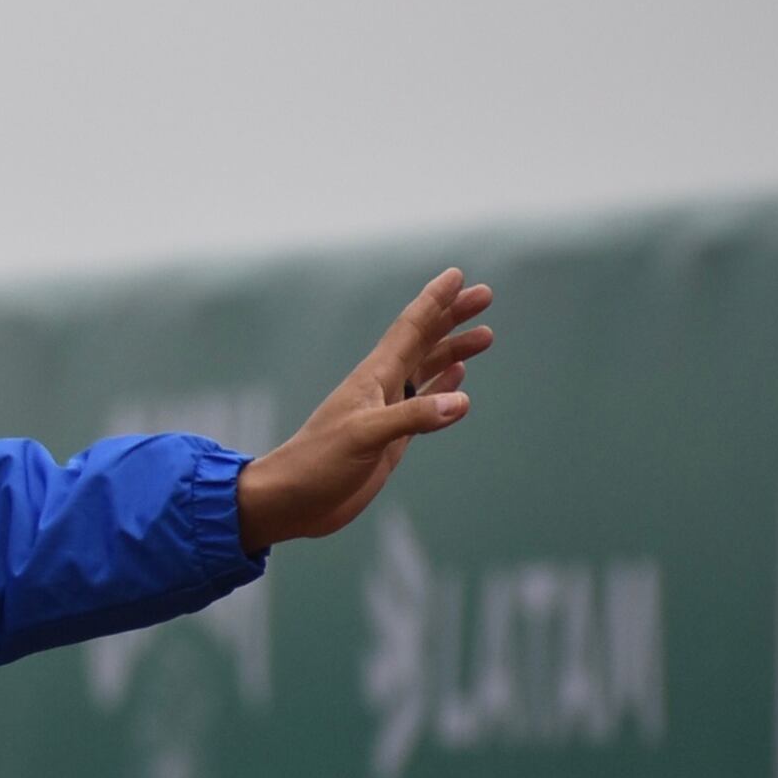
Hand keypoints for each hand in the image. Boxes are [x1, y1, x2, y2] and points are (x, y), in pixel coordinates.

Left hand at [234, 268, 494, 550]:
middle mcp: (381, 388)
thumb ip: (412, 418)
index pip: (410, 328)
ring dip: (454, 351)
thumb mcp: (365, 436)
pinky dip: (441, 387)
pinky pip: (422, 403)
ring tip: (484, 336)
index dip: (434, 301)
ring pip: (426, 370)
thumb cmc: (317, 464)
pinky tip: (457, 380)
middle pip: (424, 342)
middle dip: (453, 318)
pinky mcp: (389, 439)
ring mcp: (386, 413)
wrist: (291, 500)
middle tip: (485, 296)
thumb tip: (461, 402)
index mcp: (373, 378)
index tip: (458, 276)